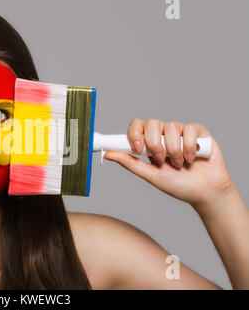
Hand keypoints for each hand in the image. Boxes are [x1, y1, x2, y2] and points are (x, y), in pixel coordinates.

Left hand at [103, 119, 235, 208]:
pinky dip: (189, 147)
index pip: (137, 127)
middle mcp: (163, 134)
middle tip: (161, 160)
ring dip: (174, 150)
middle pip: (152, 123)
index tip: (136, 148)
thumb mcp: (151, 175)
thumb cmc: (178, 185)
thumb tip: (109, 154)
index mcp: (149, 143)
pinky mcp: (197, 131)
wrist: (205, 191)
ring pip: (170, 128)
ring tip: (179, 164)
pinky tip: (193, 158)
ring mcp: (180, 132)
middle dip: (154, 144)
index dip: (134, 134)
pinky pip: (188, 129)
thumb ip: (131, 163)